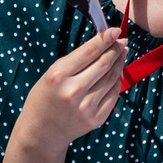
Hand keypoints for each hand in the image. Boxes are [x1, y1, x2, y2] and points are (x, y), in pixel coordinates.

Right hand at [15, 27, 126, 153]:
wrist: (41, 132)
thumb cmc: (45, 97)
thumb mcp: (53, 73)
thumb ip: (77, 60)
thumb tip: (104, 44)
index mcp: (59, 75)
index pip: (89, 52)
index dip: (105, 39)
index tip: (115, 31)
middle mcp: (73, 91)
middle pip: (104, 64)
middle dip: (115, 50)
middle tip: (121, 41)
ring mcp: (86, 107)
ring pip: (111, 78)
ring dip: (118, 63)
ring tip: (120, 55)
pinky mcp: (96, 119)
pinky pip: (113, 94)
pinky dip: (116, 82)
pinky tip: (115, 74)